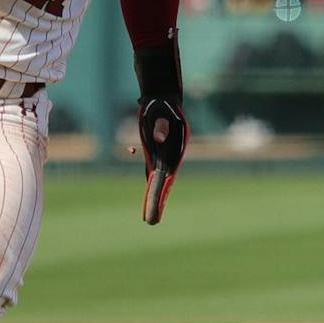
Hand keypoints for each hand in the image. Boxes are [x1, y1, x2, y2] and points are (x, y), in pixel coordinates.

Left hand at [138, 97, 187, 224]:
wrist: (163, 99)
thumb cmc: (161, 105)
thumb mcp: (160, 112)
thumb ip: (160, 125)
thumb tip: (157, 138)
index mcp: (174, 150)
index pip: (166, 176)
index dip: (160, 193)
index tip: (155, 206)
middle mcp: (170, 157)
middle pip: (163, 184)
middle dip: (157, 203)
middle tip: (151, 223)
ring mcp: (164, 156)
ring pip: (158, 181)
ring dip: (154, 198)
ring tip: (150, 218)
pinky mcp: (156, 154)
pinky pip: (152, 173)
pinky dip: (151, 186)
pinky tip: (149, 199)